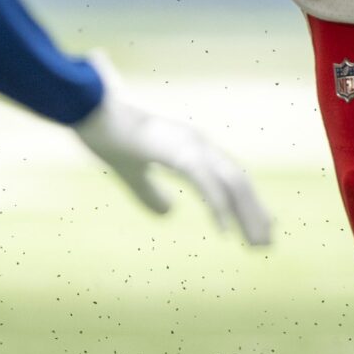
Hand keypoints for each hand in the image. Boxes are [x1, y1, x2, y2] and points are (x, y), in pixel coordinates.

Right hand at [72, 53, 271, 246]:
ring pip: (231, 183)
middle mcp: (198, 144)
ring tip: (256, 244)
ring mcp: (190, 145)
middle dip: (254, 213)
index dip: (246, 202)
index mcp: (190, 147)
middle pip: (237, 181)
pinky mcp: (176, 150)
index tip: (261, 227)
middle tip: (266, 244)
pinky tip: (224, 231)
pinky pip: (205, 182)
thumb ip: (149, 192)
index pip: (228, 177)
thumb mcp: (131, 173)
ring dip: (246, 214)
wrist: (87, 110)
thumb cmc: (108, 136)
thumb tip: (169, 213)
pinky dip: (217, 206)